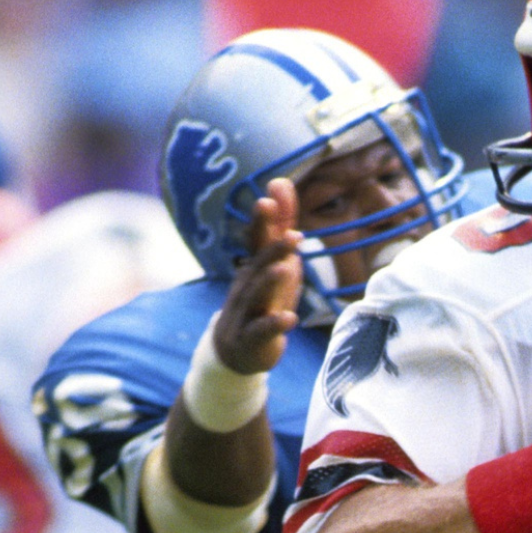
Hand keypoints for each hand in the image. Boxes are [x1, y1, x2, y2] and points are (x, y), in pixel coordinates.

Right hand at [213, 178, 304, 373]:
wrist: (238, 351)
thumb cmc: (263, 298)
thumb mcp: (276, 262)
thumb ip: (281, 224)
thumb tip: (280, 181)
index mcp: (255, 266)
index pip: (258, 240)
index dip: (264, 221)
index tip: (270, 197)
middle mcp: (248, 285)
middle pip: (259, 265)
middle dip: (273, 248)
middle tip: (293, 234)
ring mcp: (247, 312)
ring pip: (257, 295)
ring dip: (271, 281)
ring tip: (288, 268)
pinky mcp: (252, 339)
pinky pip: (262, 330)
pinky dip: (274, 323)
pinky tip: (290, 317)